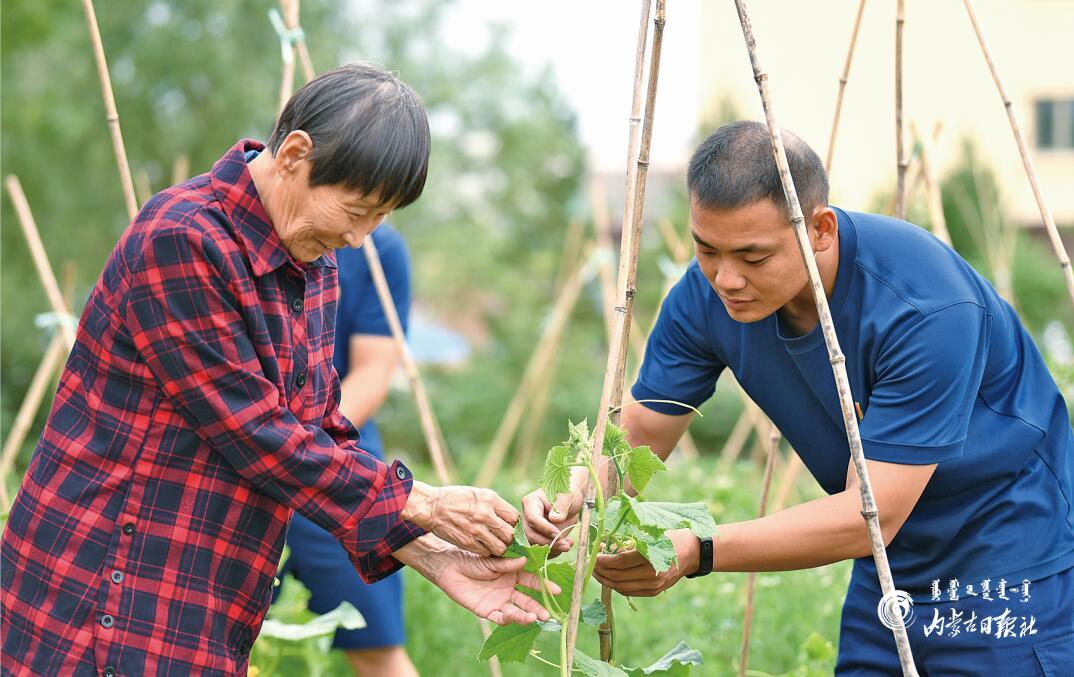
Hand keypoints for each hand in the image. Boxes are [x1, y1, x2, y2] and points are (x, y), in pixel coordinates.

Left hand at [396, 535, 559, 624]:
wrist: (449, 566)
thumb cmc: (471, 557)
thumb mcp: (491, 559)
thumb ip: (507, 562)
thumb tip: (526, 560)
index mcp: (514, 573)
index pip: (533, 581)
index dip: (544, 586)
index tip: (557, 590)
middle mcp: (510, 588)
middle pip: (528, 600)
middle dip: (538, 607)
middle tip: (548, 613)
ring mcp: (500, 601)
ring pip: (517, 611)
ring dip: (526, 616)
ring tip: (534, 618)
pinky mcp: (488, 611)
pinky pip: (500, 618)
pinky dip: (509, 619)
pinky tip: (514, 616)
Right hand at [402, 482, 517, 555]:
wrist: (432, 507)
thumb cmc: (455, 498)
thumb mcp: (477, 493)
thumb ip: (494, 505)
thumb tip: (509, 518)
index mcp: (489, 499)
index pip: (514, 517)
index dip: (513, 523)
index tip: (509, 525)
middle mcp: (485, 514)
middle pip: (509, 534)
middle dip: (509, 538)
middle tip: (504, 537)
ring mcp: (476, 530)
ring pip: (500, 547)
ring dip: (499, 547)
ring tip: (495, 543)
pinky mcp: (467, 542)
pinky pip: (486, 552)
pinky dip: (487, 551)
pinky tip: (483, 545)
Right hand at [520, 487, 583, 553]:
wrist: (570, 504)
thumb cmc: (568, 496)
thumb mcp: (568, 498)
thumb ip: (561, 506)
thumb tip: (553, 519)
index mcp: (530, 502)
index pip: (532, 519)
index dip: (545, 529)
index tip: (559, 534)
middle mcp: (526, 516)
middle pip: (530, 535)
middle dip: (548, 543)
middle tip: (566, 545)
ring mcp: (529, 529)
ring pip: (533, 545)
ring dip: (551, 549)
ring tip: (567, 545)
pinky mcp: (535, 539)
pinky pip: (540, 550)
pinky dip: (552, 552)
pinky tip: (564, 546)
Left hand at [592, 529, 698, 596]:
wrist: (692, 553)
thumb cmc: (670, 538)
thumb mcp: (650, 535)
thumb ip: (630, 543)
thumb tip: (608, 549)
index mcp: (649, 557)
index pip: (619, 562)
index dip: (603, 560)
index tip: (593, 555)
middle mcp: (651, 575)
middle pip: (617, 577)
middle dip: (600, 571)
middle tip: (590, 564)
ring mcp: (653, 585)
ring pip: (621, 587)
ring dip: (606, 581)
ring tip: (597, 572)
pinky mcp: (654, 591)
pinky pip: (630, 592)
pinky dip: (617, 586)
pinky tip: (610, 578)